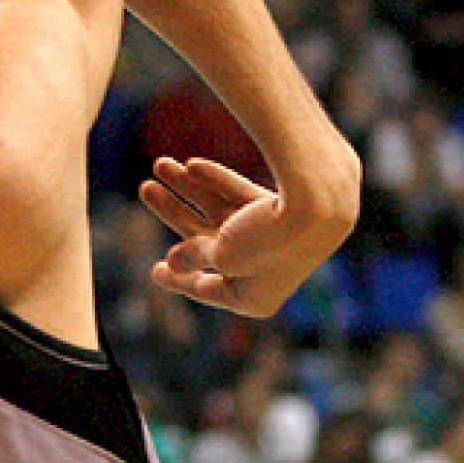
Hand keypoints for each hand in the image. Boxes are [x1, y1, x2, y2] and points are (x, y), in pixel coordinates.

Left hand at [140, 156, 354, 317]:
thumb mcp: (222, 253)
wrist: (318, 205)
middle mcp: (263, 271)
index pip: (207, 289)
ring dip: (189, 188)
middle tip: (145, 188)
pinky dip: (216, 179)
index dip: (178, 278)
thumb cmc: (267, 241)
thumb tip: (174, 262)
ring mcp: (273, 239)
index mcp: (252, 299)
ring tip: (159, 163)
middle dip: (174, 212)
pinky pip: (239, 194)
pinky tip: (191, 164)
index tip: (155, 271)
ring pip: (220, 212)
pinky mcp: (282, 209)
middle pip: (207, 241)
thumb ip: (195, 254)